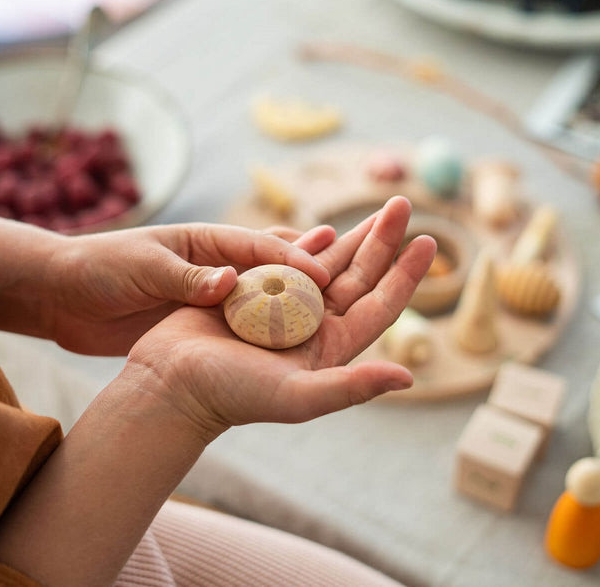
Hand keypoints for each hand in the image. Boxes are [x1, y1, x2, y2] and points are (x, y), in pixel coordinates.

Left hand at [41, 223, 333, 354]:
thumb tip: (230, 281)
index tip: (326, 276)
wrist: (60, 294)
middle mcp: (216, 262)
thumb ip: (186, 279)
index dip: (296, 259)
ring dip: (300, 296)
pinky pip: (245, 320)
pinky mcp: (200, 318)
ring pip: (267, 292)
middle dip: (314, 266)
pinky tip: (295, 334)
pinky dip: (271, 324)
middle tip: (361, 267)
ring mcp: (210, 290)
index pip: (261, 248)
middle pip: (276, 263)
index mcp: (205, 239)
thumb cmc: (97, 269)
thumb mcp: (142, 270)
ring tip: (341, 301)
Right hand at [124, 196, 435, 439]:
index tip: (429, 241)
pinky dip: (304, 242)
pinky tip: (321, 226)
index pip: (379, 304)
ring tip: (376, 209)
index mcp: (329, 348)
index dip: (405, 274)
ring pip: (326, 264)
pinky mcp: (252, 294)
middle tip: (403, 203)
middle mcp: (311, 327)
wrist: (170, 384)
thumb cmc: (232, 395)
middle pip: (358, 276)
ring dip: (350, 237)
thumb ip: (352, 388)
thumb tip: (407, 379)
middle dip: (381, 240)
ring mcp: (281, 309)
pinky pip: (284, 261)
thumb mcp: (297, 396)